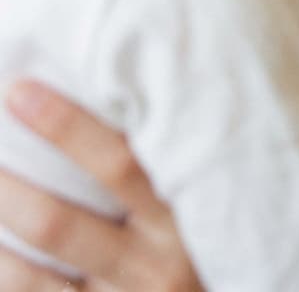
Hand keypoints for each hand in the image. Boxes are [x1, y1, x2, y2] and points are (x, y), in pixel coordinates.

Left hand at [0, 80, 200, 290]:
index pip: (120, 165)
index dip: (66, 129)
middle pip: (58, 226)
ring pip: (30, 276)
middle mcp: (154, 266)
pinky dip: (3, 275)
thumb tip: (115, 95)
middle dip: (8, 190)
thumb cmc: (209, 241)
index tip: (20, 92)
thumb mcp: (207, 201)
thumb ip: (168, 161)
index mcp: (185, 219)